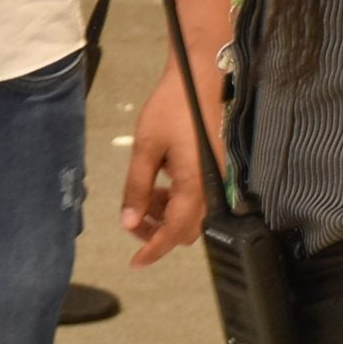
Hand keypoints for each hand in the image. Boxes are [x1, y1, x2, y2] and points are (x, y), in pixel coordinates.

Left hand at [121, 66, 212, 266]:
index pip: (175, 232)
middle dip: (158, 233)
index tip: (136, 263)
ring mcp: (213, 180)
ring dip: (166, 217)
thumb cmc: (170, 109)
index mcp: (194, 185)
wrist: (197, 80)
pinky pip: (194, 201)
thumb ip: (137, 187)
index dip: (154, 249)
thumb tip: (129, 222)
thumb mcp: (145, 148)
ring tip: (144, 197)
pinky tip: (159, 183)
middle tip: (133, 219)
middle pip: (186, 231)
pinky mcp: (212, 172)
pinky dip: (174, 202)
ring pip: (190, 217)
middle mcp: (210, 189)